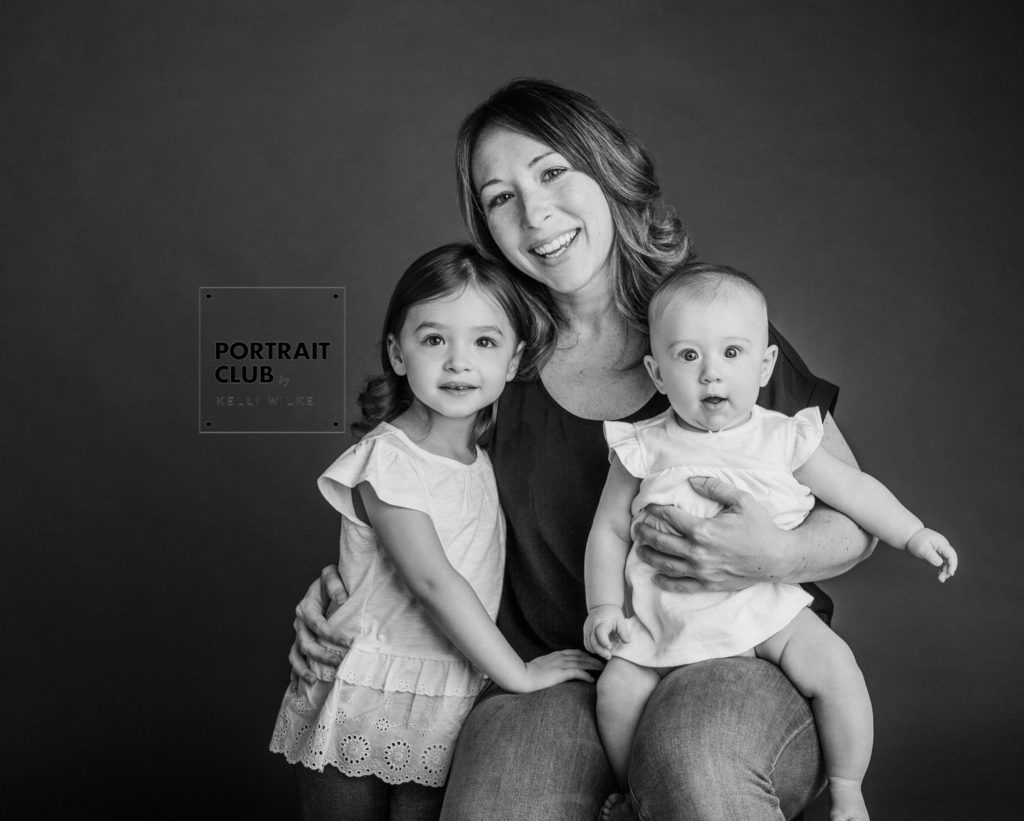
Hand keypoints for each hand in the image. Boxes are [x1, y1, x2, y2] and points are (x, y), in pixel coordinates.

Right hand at [288, 565, 349, 683]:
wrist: (323, 585)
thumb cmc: (330, 580)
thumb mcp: (331, 574)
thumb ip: (335, 583)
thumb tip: (342, 598)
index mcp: (306, 607)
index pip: (318, 624)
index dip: (332, 634)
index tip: (349, 642)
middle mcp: (299, 623)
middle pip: (307, 643)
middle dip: (323, 655)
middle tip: (341, 662)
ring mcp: (298, 634)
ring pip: (296, 655)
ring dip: (303, 669)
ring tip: (314, 681)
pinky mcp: (300, 642)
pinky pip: (295, 660)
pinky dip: (296, 674)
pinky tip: (299, 687)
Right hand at [519, 650, 602, 691]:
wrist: (522, 676)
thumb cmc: (528, 673)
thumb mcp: (541, 665)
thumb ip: (549, 665)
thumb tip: (554, 670)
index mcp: (555, 655)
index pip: (574, 652)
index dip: (585, 655)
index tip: (592, 658)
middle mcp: (560, 657)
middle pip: (581, 656)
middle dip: (593, 659)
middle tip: (603, 662)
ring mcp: (560, 664)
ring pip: (582, 662)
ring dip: (593, 665)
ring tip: (602, 669)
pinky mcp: (560, 673)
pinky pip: (577, 672)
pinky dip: (586, 675)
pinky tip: (591, 680)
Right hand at [583, 605, 631, 659]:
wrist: (601, 606)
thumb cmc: (613, 614)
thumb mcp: (620, 620)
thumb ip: (624, 631)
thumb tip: (627, 642)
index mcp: (602, 622)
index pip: (600, 633)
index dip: (604, 642)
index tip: (610, 647)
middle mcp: (592, 626)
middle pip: (593, 642)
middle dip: (601, 651)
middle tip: (609, 656)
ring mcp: (587, 629)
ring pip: (589, 644)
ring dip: (597, 651)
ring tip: (606, 654)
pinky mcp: (585, 632)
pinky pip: (586, 644)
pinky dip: (592, 649)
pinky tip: (600, 650)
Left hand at [633, 475, 793, 593]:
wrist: (777, 558)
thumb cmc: (760, 527)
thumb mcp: (742, 500)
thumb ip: (716, 487)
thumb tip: (692, 480)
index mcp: (703, 530)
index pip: (670, 517)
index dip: (656, 510)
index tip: (648, 507)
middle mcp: (697, 552)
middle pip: (661, 541)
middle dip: (645, 533)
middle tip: (637, 527)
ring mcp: (701, 570)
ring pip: (665, 564)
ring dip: (649, 555)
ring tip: (640, 548)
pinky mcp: (708, 584)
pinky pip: (681, 586)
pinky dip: (665, 583)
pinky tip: (655, 578)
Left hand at [906, 528, 957, 581]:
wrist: (911, 534)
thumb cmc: (916, 541)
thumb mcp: (922, 549)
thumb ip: (931, 556)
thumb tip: (940, 564)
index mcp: (942, 543)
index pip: (951, 555)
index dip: (952, 564)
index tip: (950, 573)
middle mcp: (944, 546)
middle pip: (951, 559)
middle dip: (949, 569)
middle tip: (942, 579)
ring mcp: (942, 549)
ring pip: (948, 561)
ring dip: (946, 570)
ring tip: (941, 579)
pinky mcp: (938, 552)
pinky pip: (944, 561)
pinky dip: (943, 567)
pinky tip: (940, 574)